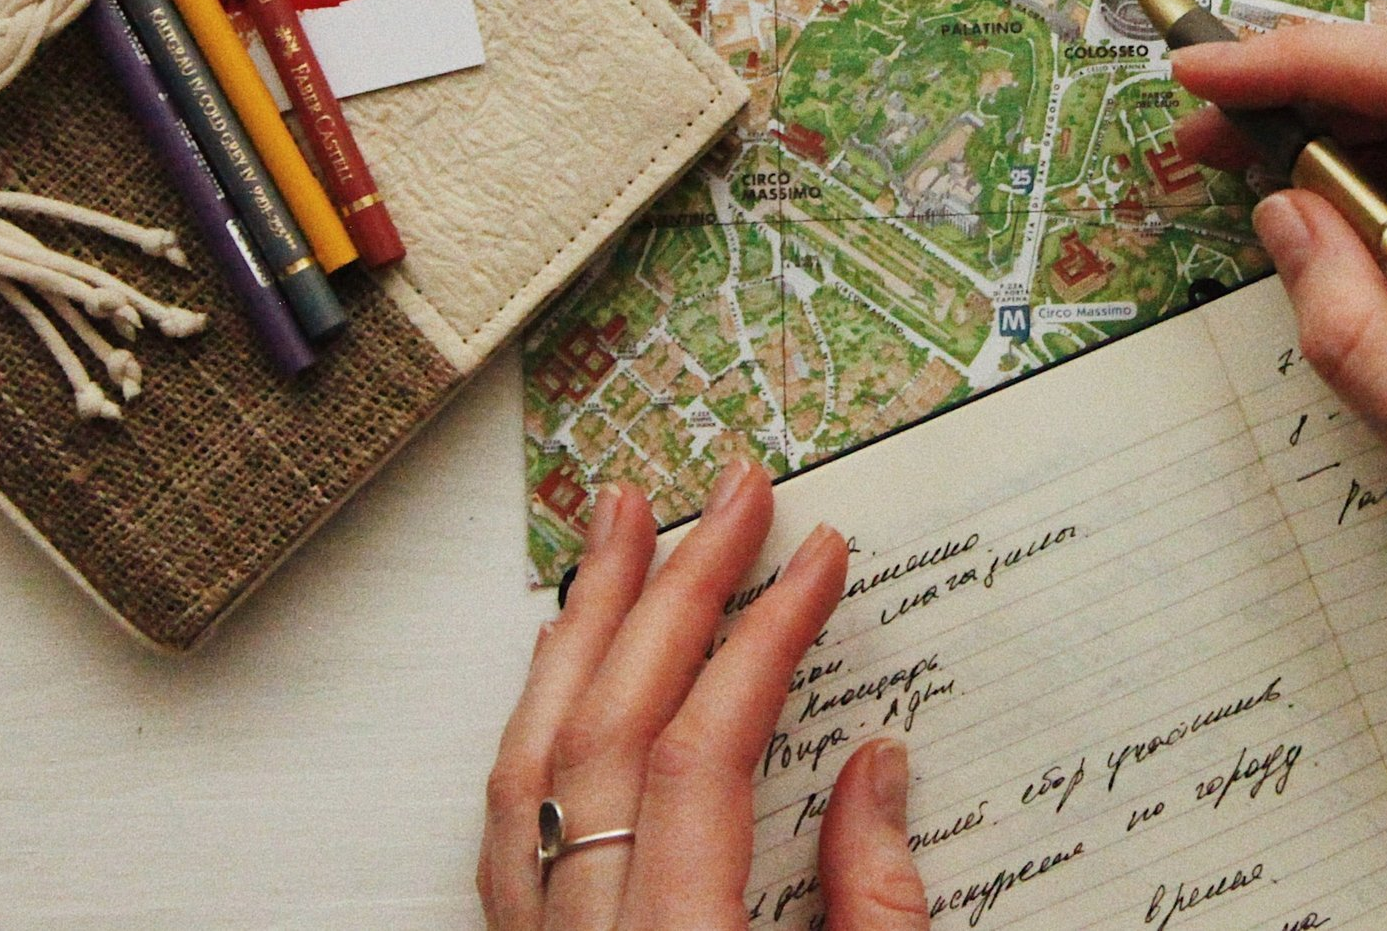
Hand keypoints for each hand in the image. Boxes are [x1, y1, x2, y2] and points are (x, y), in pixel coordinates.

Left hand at [478, 459, 929, 928]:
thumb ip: (872, 908)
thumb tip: (876, 769)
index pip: (703, 755)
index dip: (765, 640)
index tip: (817, 558)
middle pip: (610, 727)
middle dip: (676, 591)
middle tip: (731, 497)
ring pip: (535, 756)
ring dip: (587, 623)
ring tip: (622, 526)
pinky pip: (510, 814)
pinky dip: (540, 712)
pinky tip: (564, 651)